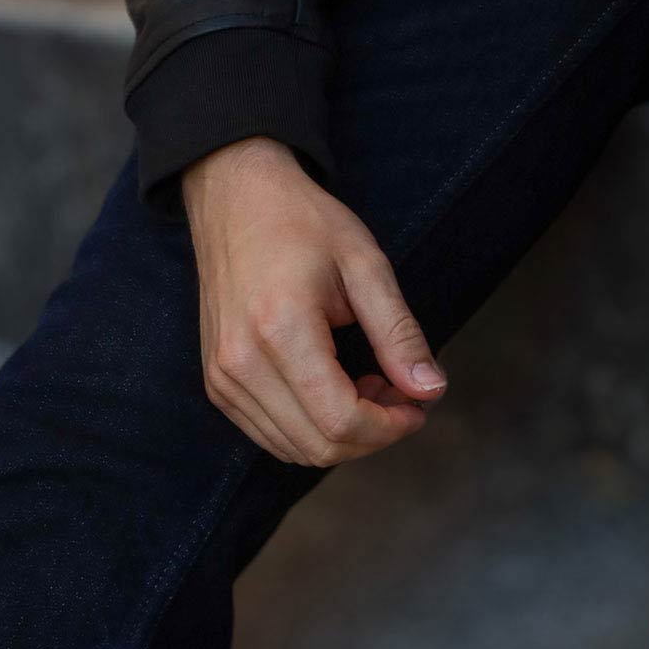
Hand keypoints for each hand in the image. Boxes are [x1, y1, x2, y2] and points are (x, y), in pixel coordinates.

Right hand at [181, 136, 446, 464]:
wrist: (236, 198)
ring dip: (343, 434)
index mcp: (280, 329)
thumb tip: (431, 391)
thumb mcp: (365, 264)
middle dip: (373, 434)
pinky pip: (270, 435)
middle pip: (318, 446)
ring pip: (294, 450)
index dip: (390, 426)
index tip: (419, 404)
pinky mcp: (217, 383)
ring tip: (371, 384)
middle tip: (401, 392)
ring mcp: (222, 378)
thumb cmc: (304, 222)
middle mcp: (241, 364)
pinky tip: (335, 387)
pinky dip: (311, 428)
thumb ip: (399, 332)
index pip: (340, 420)